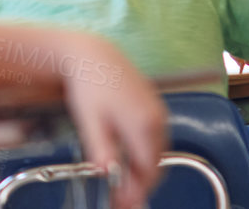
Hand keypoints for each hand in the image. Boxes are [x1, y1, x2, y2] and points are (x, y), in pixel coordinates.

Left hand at [58, 35, 166, 208]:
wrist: (93, 54)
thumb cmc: (89, 84)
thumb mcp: (90, 120)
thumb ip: (101, 149)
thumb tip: (107, 175)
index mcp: (144, 125)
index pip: (148, 172)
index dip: (136, 191)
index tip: (122, 203)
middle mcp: (158, 120)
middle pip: (154, 165)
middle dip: (140, 185)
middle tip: (120, 199)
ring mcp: (159, 113)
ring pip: (155, 153)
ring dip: (142, 171)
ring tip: (122, 183)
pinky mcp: (155, 107)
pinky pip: (154, 140)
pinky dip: (143, 154)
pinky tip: (126, 160)